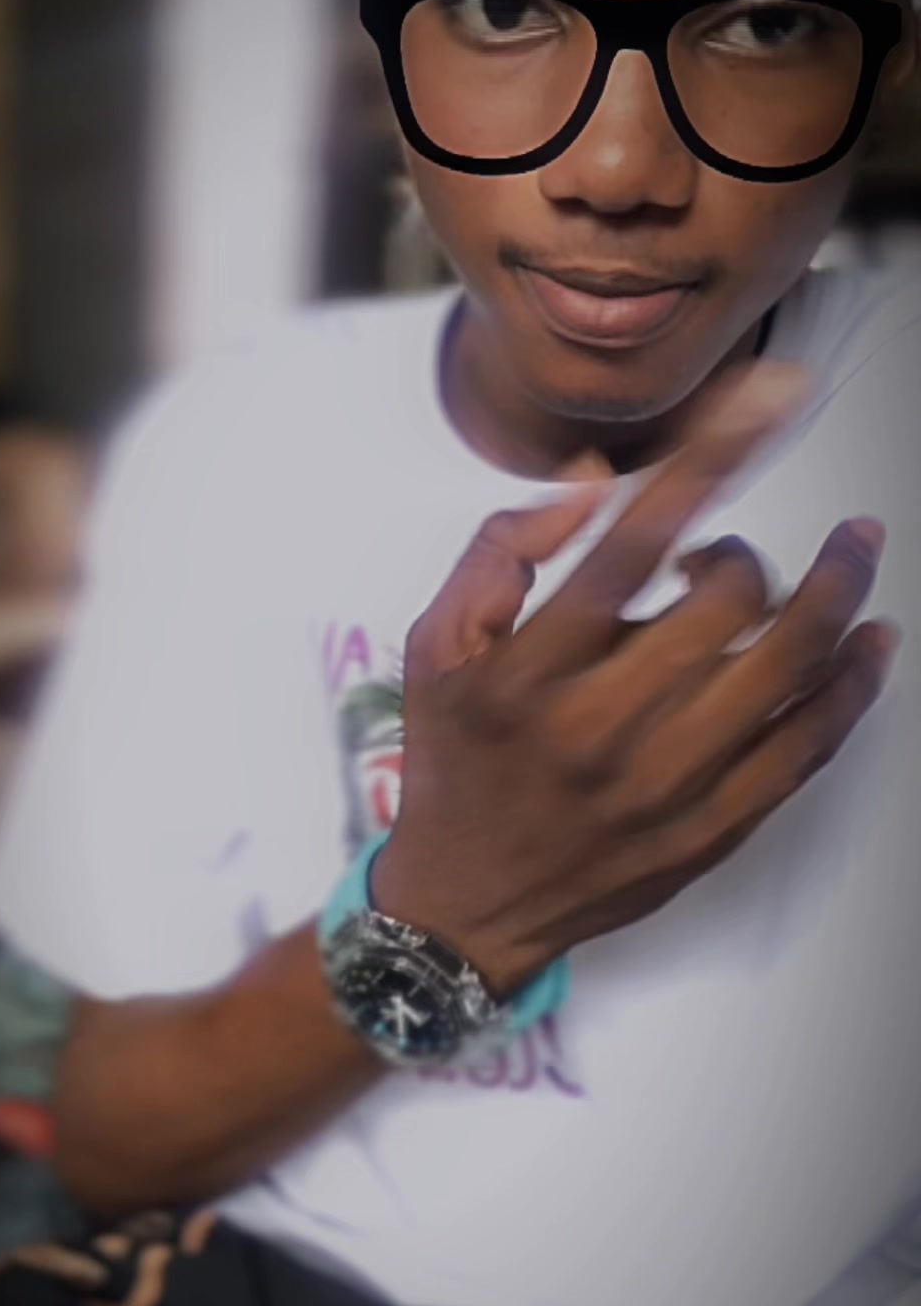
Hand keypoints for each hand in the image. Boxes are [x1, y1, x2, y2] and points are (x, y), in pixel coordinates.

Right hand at [372, 362, 899, 996]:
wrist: (466, 907)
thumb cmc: (455, 764)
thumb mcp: (434, 650)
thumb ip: (500, 553)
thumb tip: (591, 483)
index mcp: (532, 673)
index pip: (633, 542)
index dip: (711, 458)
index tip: (769, 398)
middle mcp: (603, 728)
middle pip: (727, 605)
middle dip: (757, 547)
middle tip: (736, 546)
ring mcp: (665, 787)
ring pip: (786, 675)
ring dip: (838, 599)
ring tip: (856, 553)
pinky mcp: (709, 832)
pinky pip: (803, 751)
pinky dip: (851, 691)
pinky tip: (870, 646)